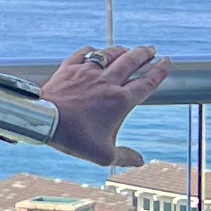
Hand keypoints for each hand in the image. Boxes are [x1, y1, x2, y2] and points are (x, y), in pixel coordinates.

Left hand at [38, 46, 167, 168]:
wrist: (43, 120)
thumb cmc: (74, 138)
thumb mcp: (102, 155)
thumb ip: (124, 157)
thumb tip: (139, 161)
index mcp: (120, 100)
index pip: (147, 82)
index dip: (160, 71)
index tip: (167, 62)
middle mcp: (107, 82)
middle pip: (132, 61)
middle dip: (145, 54)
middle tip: (152, 50)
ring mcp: (88, 72)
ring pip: (110, 54)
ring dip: (122, 50)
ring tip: (128, 49)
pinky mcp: (69, 68)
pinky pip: (84, 54)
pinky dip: (92, 51)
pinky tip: (94, 51)